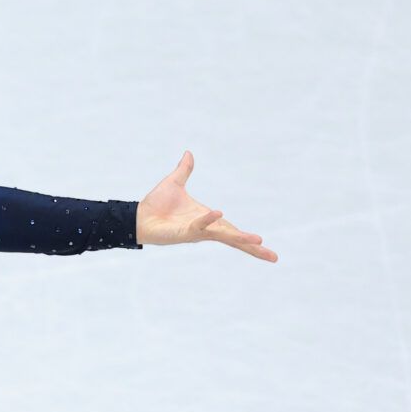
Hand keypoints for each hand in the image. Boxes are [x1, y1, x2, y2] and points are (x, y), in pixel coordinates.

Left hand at [136, 151, 275, 261]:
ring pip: (222, 235)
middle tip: (273, 257)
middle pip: (234, 239)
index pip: (232, 230)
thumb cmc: (156, 205)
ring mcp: (196, 232)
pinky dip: (208, 220)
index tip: (263, 243)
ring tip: (258, 241)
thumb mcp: (175, 183)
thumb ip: (184, 170)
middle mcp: (205, 228)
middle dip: (253, 248)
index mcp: (208, 219)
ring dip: (240, 238)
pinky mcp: (183, 232)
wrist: (137, 216)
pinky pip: (199, 226)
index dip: (247, 237)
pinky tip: (219, 215)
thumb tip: (188, 154)